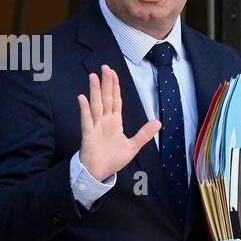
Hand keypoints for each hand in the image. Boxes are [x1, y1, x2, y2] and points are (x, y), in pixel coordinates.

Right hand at [77, 65, 160, 180]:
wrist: (100, 173)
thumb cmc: (113, 159)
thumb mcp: (133, 146)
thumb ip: (144, 134)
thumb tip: (158, 122)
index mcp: (115, 122)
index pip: (115, 100)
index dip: (115, 87)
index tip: (114, 74)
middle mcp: (104, 121)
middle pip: (106, 98)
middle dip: (106, 83)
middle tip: (105, 67)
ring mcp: (95, 127)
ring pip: (96, 105)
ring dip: (95, 91)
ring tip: (94, 77)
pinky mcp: (88, 135)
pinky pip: (86, 121)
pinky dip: (84, 110)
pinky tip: (82, 98)